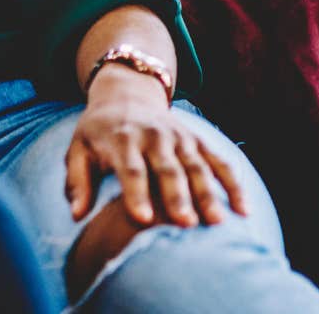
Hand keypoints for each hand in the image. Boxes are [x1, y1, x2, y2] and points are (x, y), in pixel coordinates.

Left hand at [64, 66, 247, 227]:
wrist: (125, 93)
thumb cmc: (99, 131)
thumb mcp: (78, 149)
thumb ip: (77, 181)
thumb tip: (76, 214)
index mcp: (122, 139)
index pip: (131, 169)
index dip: (136, 194)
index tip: (143, 220)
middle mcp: (154, 136)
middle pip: (168, 169)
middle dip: (177, 196)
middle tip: (186, 224)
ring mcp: (179, 137)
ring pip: (197, 166)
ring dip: (208, 193)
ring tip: (217, 221)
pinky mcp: (198, 140)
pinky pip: (219, 161)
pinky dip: (233, 184)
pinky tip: (243, 209)